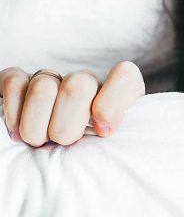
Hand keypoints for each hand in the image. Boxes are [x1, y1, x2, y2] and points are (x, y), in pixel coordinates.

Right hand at [0, 61, 144, 146]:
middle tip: (63, 142)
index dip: (111, 104)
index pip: (124, 76)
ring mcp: (52, 78)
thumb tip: (104, 128)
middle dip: (66, 126)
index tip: (102, 132)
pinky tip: (18, 132)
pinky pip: (15, 83)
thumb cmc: (87, 152)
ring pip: (43, 88)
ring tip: (40, 141)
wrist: (50, 152)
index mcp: (115, 93)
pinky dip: (14, 113)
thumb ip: (115, 137)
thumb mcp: (110, 149)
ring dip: (37, 126)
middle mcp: (85, 81)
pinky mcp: (20, 81)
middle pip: (78, 86)